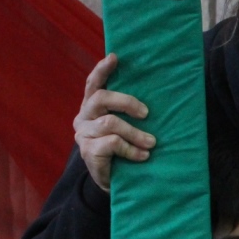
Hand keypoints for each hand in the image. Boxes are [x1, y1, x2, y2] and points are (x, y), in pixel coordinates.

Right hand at [74, 54, 154, 190]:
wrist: (113, 180)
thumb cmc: (124, 148)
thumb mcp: (126, 126)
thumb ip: (129, 111)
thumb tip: (154, 98)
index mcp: (92, 106)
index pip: (94, 84)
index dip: (102, 70)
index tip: (115, 57)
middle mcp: (83, 117)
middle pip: (101, 99)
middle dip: (127, 102)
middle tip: (146, 113)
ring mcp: (83, 134)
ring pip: (110, 124)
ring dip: (135, 133)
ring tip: (151, 143)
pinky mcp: (88, 151)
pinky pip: (113, 143)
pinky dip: (131, 149)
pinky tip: (142, 156)